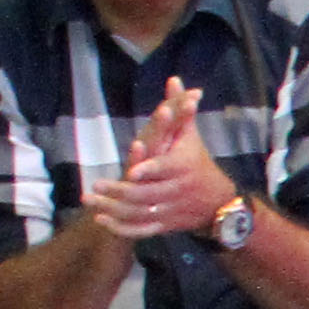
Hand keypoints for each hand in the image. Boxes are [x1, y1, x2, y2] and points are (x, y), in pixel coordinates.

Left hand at [87, 78, 237, 237]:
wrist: (218, 202)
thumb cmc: (198, 162)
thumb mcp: (190, 135)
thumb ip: (179, 108)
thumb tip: (174, 79)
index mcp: (183, 167)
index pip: (166, 169)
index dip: (150, 170)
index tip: (132, 172)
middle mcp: (178, 190)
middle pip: (147, 193)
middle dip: (120, 192)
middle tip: (95, 186)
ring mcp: (171, 210)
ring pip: (140, 213)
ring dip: (114, 210)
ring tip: (91, 202)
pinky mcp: (165, 224)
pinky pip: (142, 229)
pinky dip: (122, 228)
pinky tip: (102, 221)